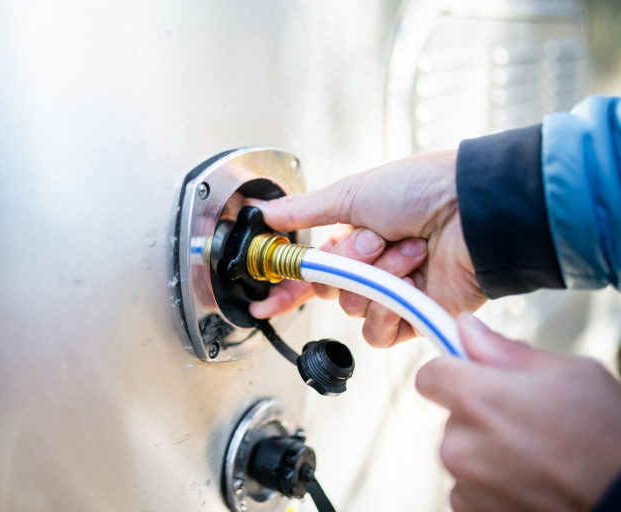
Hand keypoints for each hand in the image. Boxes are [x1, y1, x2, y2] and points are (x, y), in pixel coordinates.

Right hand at [248, 150, 485, 346]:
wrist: (471, 211)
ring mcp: (394, 292)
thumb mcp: (352, 193)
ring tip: (408, 251)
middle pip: (329, 289)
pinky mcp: (414, 316)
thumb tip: (266, 214)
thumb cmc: (421, 190)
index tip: (264, 301)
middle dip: (346, 263)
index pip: (311, 270)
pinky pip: (379, 331)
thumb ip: (304, 211)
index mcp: (355, 237)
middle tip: (373, 238)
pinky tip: (409, 284)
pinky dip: (388, 309)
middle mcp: (372, 267)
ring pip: (353, 309)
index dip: (287, 287)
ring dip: (376, 279)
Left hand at [417, 313, 620, 511]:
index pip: (429, 375)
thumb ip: (505, 351)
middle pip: (452, 416)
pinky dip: (490, 484)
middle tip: (527, 422)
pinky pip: (468, 486)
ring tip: (535, 456)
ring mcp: (465, 483)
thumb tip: (467, 329)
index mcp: (477, 399)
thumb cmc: (608, 440)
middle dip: (480, 415)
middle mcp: (460, 444)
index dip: (452, 372)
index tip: (471, 376)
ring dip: (486, 452)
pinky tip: (528, 481)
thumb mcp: (570, 375)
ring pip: (462, 451)